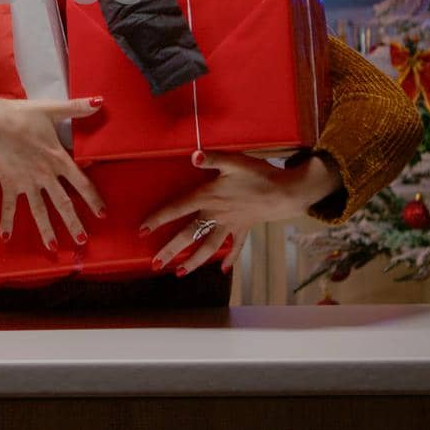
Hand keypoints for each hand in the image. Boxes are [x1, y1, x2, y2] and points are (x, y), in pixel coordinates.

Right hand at [0, 87, 106, 248]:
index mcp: (58, 159)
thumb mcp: (52, 110)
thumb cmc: (23, 115)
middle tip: (83, 240)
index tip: (102, 214)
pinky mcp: (9, 184)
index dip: (93, 199)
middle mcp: (45, 175)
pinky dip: (6, 221)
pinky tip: (6, 237)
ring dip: (46, 229)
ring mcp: (26, 182)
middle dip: (74, 222)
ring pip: (39, 210)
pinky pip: (9, 206)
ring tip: (54, 246)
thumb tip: (100, 101)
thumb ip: (77, 108)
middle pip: (63, 203)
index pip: (81, 183)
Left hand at [139, 150, 341, 276]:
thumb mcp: (234, 161)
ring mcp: (230, 224)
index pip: (177, 209)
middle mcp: (215, 214)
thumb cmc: (258, 175)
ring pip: (208, 246)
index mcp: (208, 197)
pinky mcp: (244, 228)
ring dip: (194, 261)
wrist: (287, 193)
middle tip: (155, 264)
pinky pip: (235, 247)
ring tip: (179, 273)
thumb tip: (194, 156)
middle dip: (171, 250)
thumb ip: (212, 158)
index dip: (159, 219)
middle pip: (188, 235)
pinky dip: (229, 259)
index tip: (142, 231)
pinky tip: (222, 270)